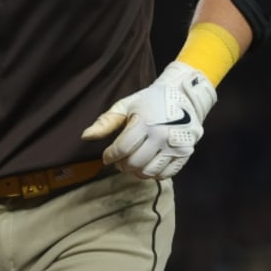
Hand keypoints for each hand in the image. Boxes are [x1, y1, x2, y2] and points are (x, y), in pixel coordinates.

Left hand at [80, 61, 215, 179]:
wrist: (184, 96)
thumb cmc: (150, 100)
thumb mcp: (126, 106)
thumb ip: (105, 122)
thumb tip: (85, 137)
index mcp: (144, 122)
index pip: (121, 149)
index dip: (110, 156)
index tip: (107, 156)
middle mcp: (161, 136)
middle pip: (134, 163)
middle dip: (121, 165)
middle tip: (119, 160)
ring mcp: (175, 146)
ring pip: (149, 172)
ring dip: (136, 172)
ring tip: (132, 163)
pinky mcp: (185, 154)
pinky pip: (165, 174)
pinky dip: (153, 174)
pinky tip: (147, 165)